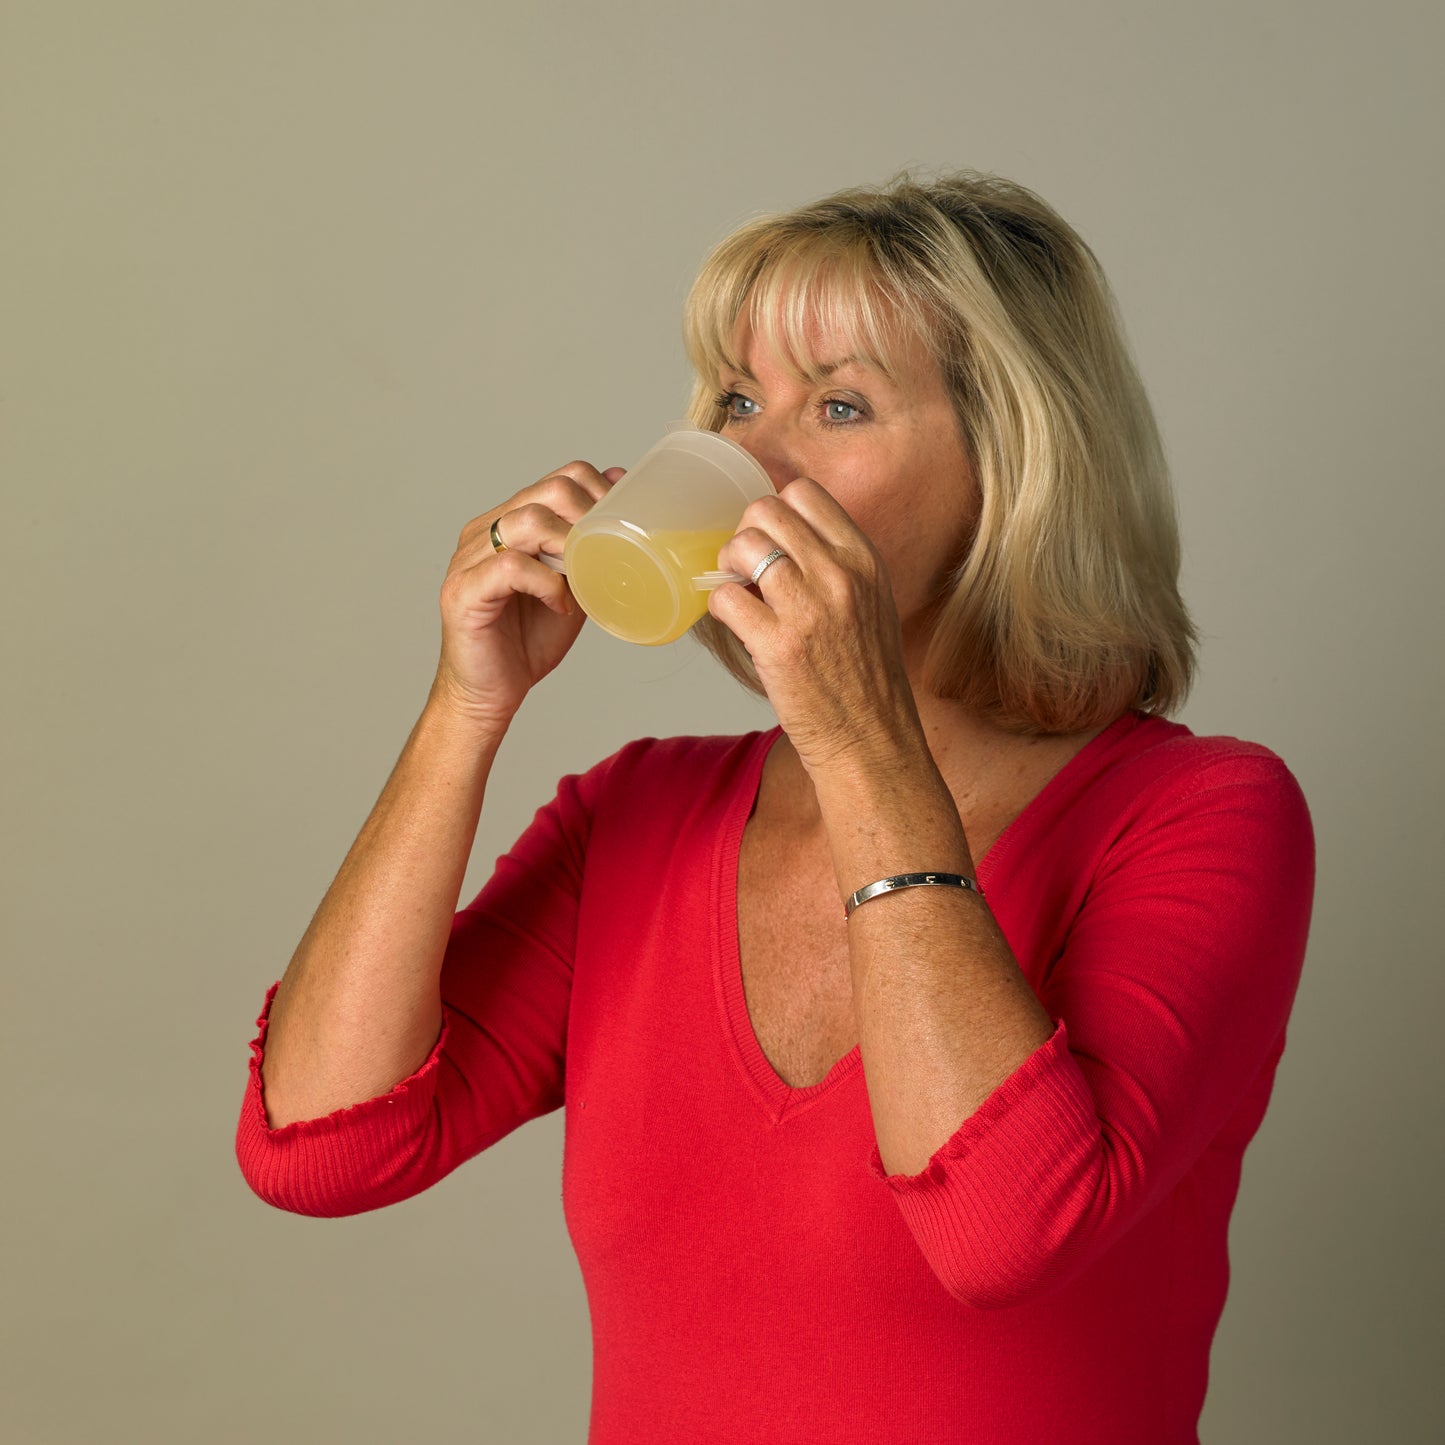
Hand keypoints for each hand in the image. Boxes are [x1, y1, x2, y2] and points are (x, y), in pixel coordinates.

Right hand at [430, 461, 623, 730]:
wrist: (492, 691)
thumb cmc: (527, 639)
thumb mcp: (572, 587)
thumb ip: (589, 551)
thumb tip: (622, 513)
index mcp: (507, 522)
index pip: (558, 480)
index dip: (599, 496)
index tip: (625, 527)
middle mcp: (484, 532)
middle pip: (546, 493)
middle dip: (590, 517)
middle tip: (610, 551)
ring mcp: (468, 559)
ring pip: (527, 522)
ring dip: (570, 547)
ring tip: (587, 575)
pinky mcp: (462, 591)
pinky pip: (510, 567)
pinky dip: (547, 583)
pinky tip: (562, 605)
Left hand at [708, 479, 923, 777]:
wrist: (873, 739)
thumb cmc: (868, 678)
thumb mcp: (873, 603)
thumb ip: (837, 566)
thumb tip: (783, 542)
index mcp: (863, 559)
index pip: (805, 493)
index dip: (775, 511)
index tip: (770, 539)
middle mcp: (838, 575)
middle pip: (766, 511)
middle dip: (745, 535)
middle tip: (745, 568)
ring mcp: (807, 609)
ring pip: (742, 547)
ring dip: (727, 567)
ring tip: (739, 593)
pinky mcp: (777, 645)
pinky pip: (724, 598)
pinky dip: (718, 606)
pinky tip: (734, 623)